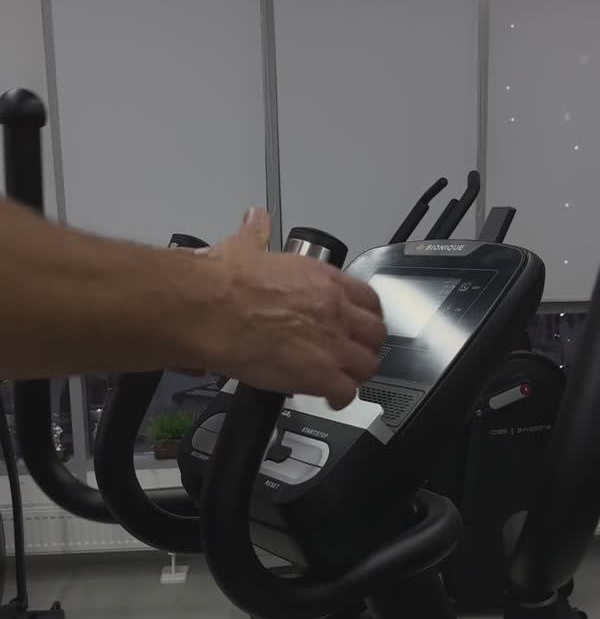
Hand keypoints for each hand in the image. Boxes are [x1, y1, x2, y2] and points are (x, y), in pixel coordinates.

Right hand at [190, 209, 385, 407]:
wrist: (207, 309)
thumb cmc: (222, 283)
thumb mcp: (244, 247)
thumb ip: (257, 234)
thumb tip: (255, 220)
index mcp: (322, 279)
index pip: (367, 299)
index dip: (364, 316)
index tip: (356, 324)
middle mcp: (334, 309)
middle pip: (374, 333)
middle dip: (365, 346)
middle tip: (351, 353)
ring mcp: (330, 343)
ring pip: (366, 365)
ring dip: (355, 374)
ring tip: (341, 379)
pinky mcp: (318, 374)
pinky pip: (346, 392)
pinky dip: (340, 398)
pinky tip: (330, 398)